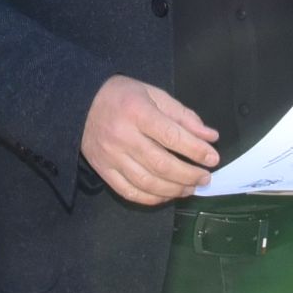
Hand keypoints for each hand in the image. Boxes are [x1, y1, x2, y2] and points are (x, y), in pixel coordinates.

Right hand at [81, 77, 218, 206]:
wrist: (79, 102)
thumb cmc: (121, 95)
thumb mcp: (154, 94)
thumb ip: (183, 116)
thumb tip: (210, 137)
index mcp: (137, 111)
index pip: (172, 136)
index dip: (196, 150)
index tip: (213, 158)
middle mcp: (122, 136)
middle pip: (162, 164)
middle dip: (189, 174)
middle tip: (205, 177)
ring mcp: (110, 156)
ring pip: (147, 182)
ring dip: (174, 189)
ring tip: (190, 187)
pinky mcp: (102, 170)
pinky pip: (129, 192)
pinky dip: (151, 198)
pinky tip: (166, 195)